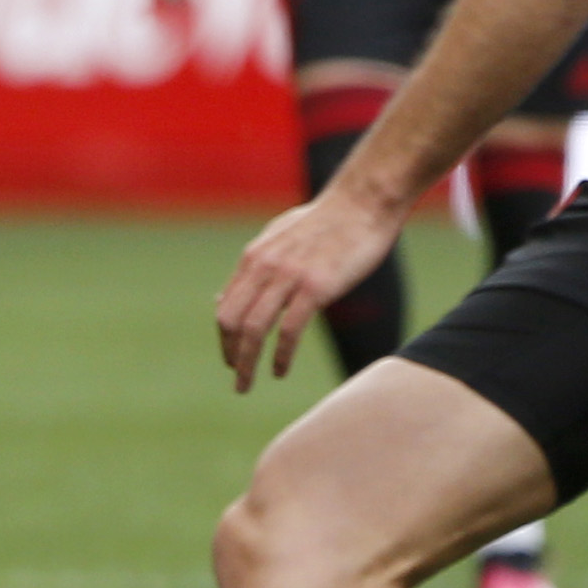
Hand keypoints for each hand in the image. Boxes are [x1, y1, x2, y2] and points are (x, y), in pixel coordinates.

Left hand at [213, 177, 406, 394]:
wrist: (362, 202)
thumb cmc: (326, 221)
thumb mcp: (279, 236)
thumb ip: (256, 265)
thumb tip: (227, 295)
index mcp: (254, 257)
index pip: (226, 306)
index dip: (225, 337)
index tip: (231, 357)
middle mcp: (263, 266)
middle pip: (231, 320)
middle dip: (230, 354)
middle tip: (238, 379)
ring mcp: (288, 276)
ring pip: (254, 329)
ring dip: (246, 363)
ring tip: (246, 386)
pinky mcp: (316, 287)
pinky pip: (289, 330)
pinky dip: (280, 355)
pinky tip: (280, 370)